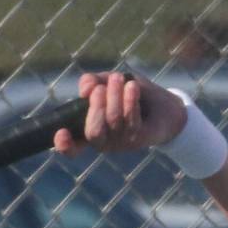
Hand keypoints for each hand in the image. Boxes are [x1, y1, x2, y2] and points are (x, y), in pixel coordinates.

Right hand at [52, 71, 187, 154]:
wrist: (166, 105)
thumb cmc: (132, 93)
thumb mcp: (109, 81)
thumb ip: (93, 81)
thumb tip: (85, 88)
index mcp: (90, 131)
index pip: (72, 148)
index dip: (64, 145)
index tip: (61, 132)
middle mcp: (104, 141)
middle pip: (93, 132)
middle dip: (96, 106)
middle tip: (101, 87)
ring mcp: (122, 143)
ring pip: (113, 121)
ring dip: (115, 96)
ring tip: (119, 78)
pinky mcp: (139, 139)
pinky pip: (131, 121)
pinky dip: (130, 101)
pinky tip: (132, 87)